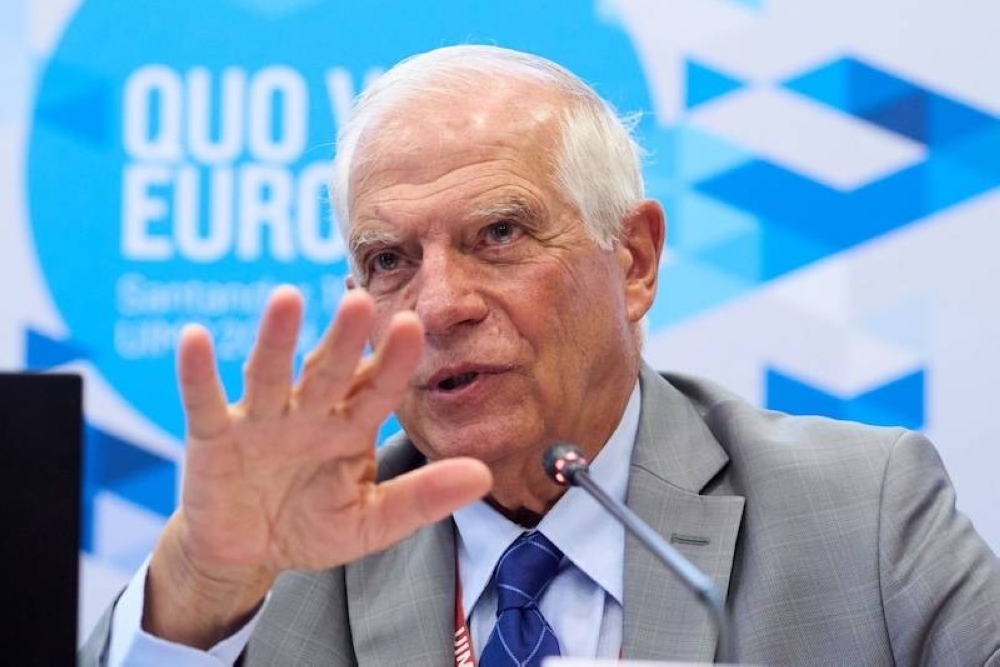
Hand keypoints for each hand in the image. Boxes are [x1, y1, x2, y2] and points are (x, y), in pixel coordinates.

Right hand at [143, 286, 491, 647]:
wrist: (247, 555)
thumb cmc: (311, 527)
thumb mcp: (370, 522)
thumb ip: (421, 498)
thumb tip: (484, 476)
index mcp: (350, 428)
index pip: (376, 390)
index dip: (391, 362)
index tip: (413, 327)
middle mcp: (308, 412)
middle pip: (327, 369)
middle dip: (342, 338)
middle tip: (361, 301)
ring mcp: (260, 419)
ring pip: (270, 373)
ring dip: (276, 338)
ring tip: (287, 298)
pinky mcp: (214, 435)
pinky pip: (205, 400)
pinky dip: (198, 372)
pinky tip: (195, 337)